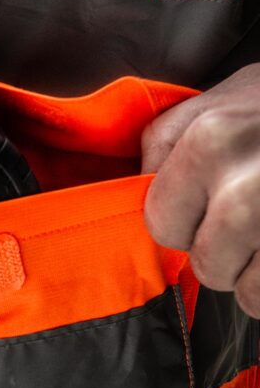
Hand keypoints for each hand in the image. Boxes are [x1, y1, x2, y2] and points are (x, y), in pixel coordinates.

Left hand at [142, 64, 259, 316]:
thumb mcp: (236, 93)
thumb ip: (174, 138)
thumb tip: (139, 183)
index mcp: (212, 141)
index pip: (161, 223)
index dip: (185, 220)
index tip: (212, 203)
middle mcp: (248, 187)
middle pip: (207, 265)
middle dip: (228, 253)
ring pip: (246, 293)